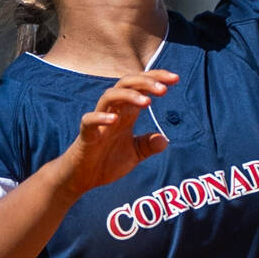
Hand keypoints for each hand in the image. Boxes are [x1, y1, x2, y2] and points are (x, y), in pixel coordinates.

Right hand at [58, 70, 177, 201]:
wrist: (82, 179)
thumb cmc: (106, 161)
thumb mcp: (134, 154)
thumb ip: (148, 145)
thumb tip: (164, 140)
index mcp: (126, 113)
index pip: (140, 86)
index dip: (156, 78)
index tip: (176, 79)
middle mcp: (113, 112)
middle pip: (126, 83)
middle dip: (146, 82)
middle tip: (166, 89)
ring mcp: (98, 121)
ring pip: (110, 96)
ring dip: (129, 96)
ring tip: (147, 103)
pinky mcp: (86, 134)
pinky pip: (89, 120)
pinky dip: (101, 118)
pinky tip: (115, 121)